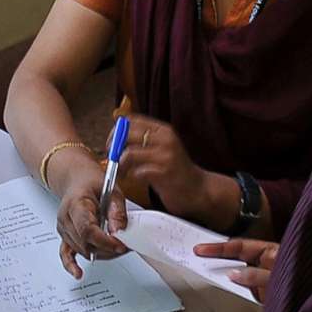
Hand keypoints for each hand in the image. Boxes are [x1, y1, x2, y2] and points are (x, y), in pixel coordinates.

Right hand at [52, 169, 129, 279]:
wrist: (77, 179)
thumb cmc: (92, 183)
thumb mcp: (112, 190)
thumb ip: (116, 211)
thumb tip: (119, 231)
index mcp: (76, 204)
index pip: (88, 230)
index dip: (105, 242)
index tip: (120, 245)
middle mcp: (66, 218)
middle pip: (85, 244)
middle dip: (107, 249)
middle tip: (126, 246)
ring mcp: (64, 229)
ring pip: (82, 251)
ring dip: (100, 253)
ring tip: (117, 248)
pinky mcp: (65, 236)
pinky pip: (65, 253)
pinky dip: (71, 264)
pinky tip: (78, 274)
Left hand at [116, 116, 235, 229]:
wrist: (200, 191)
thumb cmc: (177, 173)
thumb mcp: (163, 149)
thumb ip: (144, 141)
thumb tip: (117, 135)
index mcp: (163, 130)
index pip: (130, 120)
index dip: (116, 132)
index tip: (112, 144)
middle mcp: (165, 138)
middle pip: (126, 134)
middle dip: (114, 148)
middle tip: (114, 160)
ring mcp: (165, 155)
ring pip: (129, 153)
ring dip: (121, 165)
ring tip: (122, 172)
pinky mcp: (164, 172)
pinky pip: (136, 171)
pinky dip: (130, 177)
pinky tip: (132, 180)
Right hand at [195, 237, 277, 301]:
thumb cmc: (300, 282)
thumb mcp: (277, 275)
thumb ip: (256, 275)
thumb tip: (234, 275)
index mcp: (269, 252)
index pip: (239, 246)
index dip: (219, 248)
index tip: (202, 249)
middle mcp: (262, 263)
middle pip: (234, 258)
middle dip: (215, 257)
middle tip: (196, 257)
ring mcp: (259, 278)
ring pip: (234, 273)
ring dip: (221, 273)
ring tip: (204, 271)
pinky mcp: (259, 293)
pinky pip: (239, 288)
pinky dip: (229, 287)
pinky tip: (221, 286)